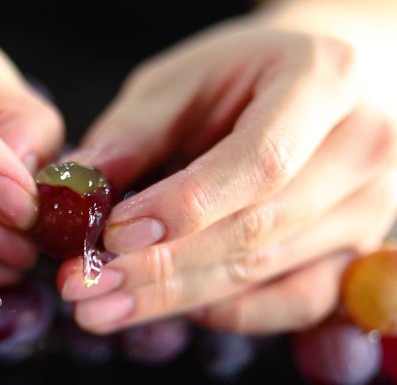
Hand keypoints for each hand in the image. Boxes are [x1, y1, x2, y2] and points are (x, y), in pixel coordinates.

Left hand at [60, 2, 396, 333]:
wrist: (314, 83)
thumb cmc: (242, 73)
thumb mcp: (181, 79)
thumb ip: (134, 132)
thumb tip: (79, 190)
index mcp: (322, 82)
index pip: (259, 161)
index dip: (184, 206)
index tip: (114, 235)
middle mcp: (360, 148)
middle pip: (257, 228)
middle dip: (160, 268)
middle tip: (84, 287)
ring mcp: (366, 206)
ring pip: (266, 269)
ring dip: (176, 297)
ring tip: (103, 305)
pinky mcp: (353, 248)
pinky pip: (296, 301)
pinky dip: (232, 312)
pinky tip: (175, 307)